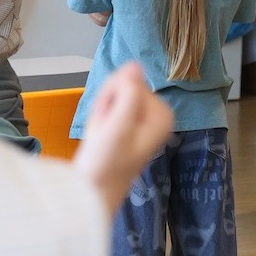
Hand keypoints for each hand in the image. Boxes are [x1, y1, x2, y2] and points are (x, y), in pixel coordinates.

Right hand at [72, 63, 171, 215]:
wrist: (92, 190)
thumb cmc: (106, 163)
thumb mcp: (118, 125)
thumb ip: (128, 93)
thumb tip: (135, 65)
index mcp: (162, 115)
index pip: (132, 82)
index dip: (114, 96)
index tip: (109, 119)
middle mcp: (157, 115)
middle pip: (125, 87)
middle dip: (108, 103)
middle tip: (103, 129)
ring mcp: (144, 120)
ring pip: (115, 95)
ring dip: (102, 111)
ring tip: (101, 134)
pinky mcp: (130, 124)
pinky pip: (111, 105)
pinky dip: (100, 117)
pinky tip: (99, 133)